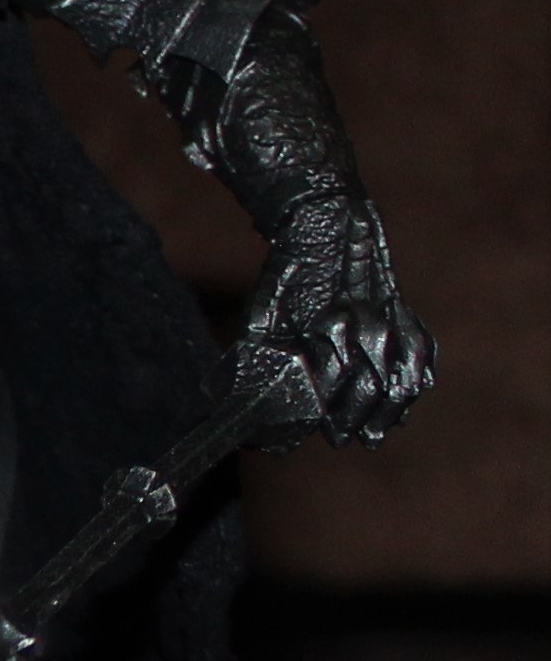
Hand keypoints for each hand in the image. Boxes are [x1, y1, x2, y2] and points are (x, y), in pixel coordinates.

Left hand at [243, 195, 434, 445]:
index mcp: (326, 325)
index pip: (333, 383)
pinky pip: (419, 342)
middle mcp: (363, 322)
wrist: (324, 220)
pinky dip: (419, 368)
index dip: (329, 414)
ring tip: (381, 431)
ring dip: (392, 405)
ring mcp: (388, 313)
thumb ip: (262, 350)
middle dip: (359, 417)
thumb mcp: (265, 310)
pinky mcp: (401, 304)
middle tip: (348, 440)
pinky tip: (416, 391)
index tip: (327, 435)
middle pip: (370, 383)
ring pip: (400, 369)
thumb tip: (242, 393)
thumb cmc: (289, 272)